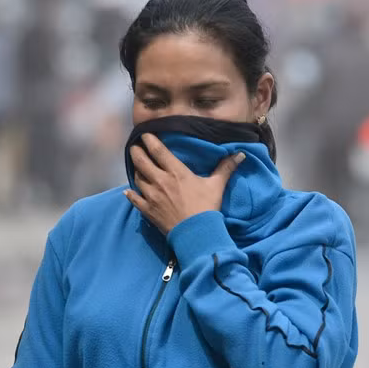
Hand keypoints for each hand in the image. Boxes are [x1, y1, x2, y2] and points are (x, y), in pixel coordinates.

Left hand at [124, 133, 245, 234]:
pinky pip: (134, 199)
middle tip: (134, 147)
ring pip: (137, 178)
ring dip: (135, 170)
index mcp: (176, 172)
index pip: (158, 150)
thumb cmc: (207, 207)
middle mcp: (160, 181)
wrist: (196, 233)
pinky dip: (130, 194)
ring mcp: (151, 196)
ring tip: (136, 166)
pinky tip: (128, 191)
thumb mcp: (216, 186)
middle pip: (141, 161)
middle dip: (136, 152)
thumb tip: (240, 154)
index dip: (149, 140)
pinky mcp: (147, 210)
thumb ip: (225, 168)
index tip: (144, 134)